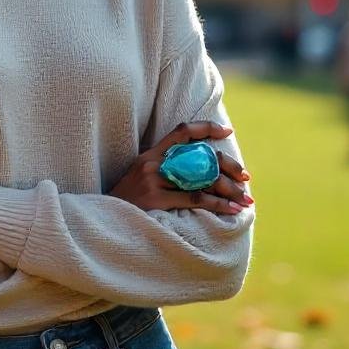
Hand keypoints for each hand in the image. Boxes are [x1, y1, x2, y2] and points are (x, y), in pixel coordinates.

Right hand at [108, 121, 253, 215]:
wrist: (102, 221)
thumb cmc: (125, 203)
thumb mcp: (139, 177)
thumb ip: (162, 169)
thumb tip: (196, 170)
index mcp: (149, 154)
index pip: (182, 130)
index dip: (206, 127)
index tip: (227, 130)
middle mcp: (152, 163)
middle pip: (199, 156)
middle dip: (227, 165)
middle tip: (245, 176)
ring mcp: (153, 180)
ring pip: (202, 179)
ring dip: (229, 190)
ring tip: (245, 198)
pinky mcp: (156, 199)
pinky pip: (195, 199)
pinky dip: (218, 204)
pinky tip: (232, 209)